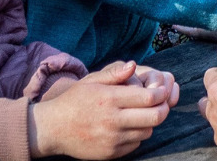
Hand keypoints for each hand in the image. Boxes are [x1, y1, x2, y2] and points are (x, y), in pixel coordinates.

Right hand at [29, 61, 173, 158]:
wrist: (53, 129)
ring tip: (142, 113)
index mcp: (110, 99)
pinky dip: (137, 134)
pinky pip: (136, 143)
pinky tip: (129, 126)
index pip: (149, 97)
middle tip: (161, 102)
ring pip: (148, 131)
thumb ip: (114, 73)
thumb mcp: (91, 81)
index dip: (161, 93)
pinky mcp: (111, 153)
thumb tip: (134, 65)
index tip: (161, 89)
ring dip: (150, 121)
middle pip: (155, 117)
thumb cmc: (74, 101)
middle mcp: (113, 121)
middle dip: (163, 108)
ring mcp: (112, 139)